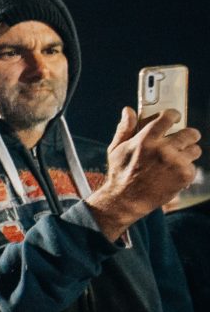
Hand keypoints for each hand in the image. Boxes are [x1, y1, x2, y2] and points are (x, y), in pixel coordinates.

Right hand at [89, 106, 202, 237]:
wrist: (126, 200)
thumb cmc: (120, 174)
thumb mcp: (116, 149)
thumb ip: (125, 129)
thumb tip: (128, 111)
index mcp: (145, 140)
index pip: (168, 117)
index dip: (174, 115)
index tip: (175, 117)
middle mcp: (163, 150)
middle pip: (190, 133)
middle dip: (188, 134)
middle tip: (184, 138)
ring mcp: (176, 163)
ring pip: (195, 149)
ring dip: (189, 151)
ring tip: (178, 157)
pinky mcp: (184, 176)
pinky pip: (193, 166)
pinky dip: (185, 168)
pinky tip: (173, 172)